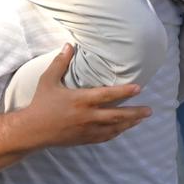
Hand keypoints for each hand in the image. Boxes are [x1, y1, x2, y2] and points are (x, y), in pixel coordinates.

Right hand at [19, 44, 149, 147]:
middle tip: (150, 110)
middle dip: (135, 112)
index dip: (124, 91)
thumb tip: (69, 45)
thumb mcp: (48, 80)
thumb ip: (60, 62)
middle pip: (117, 115)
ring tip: (141, 119)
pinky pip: (105, 137)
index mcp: (81, 100)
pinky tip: (123, 129)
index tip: (139, 87)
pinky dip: (116, 133)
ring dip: (129, 123)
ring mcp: (87, 129)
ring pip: (114, 128)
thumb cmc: (41, 103)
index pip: (107, 95)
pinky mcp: (85, 139)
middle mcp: (87, 116)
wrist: (33, 130)